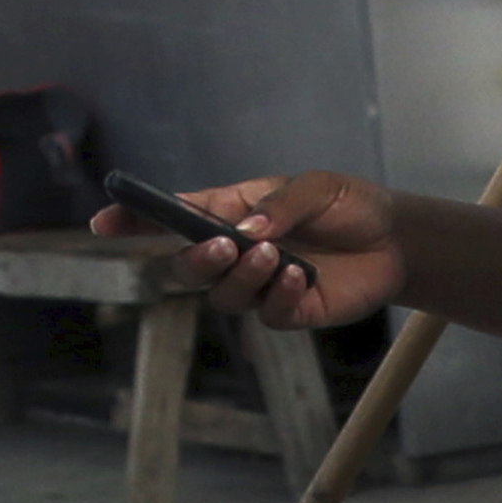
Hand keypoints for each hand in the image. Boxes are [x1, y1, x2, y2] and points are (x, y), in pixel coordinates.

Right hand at [115, 168, 399, 328]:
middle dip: (198, 260)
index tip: (103, 222)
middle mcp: (236, 253)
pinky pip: (269, 314)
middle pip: (188, 268)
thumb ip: (280, 204)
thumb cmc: (348, 206)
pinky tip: (302, 279)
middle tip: (225, 245)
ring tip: (275, 255)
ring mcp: (260, 286)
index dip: (133, 221)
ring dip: (243, 277)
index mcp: (230, 212)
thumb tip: (247, 229)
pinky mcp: (289, 311)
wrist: (398, 239)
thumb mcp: (317, 188)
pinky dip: (280, 296)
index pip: (172, 217)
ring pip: (225, 295)